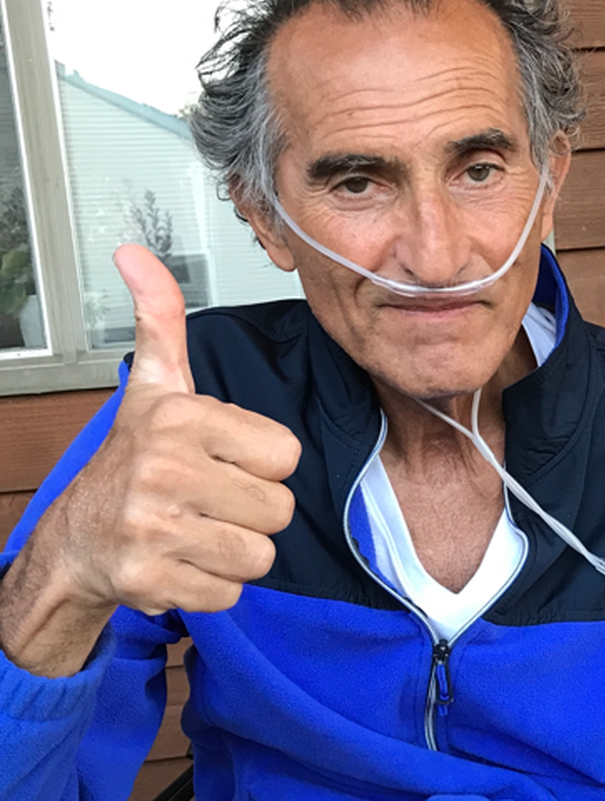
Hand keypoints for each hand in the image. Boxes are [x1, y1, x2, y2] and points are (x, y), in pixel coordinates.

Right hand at [49, 244, 300, 615]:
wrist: (76, 540)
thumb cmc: (131, 461)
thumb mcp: (154, 386)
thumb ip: (161, 320)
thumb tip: (135, 254)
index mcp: (182, 419)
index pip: (286, 455)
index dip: (260, 462)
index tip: (221, 458)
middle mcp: (165, 471)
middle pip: (280, 508)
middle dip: (252, 510)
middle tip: (208, 499)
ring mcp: (155, 529)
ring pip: (261, 554)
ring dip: (235, 549)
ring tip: (197, 529)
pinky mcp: (152, 581)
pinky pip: (231, 592)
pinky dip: (213, 584)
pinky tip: (182, 560)